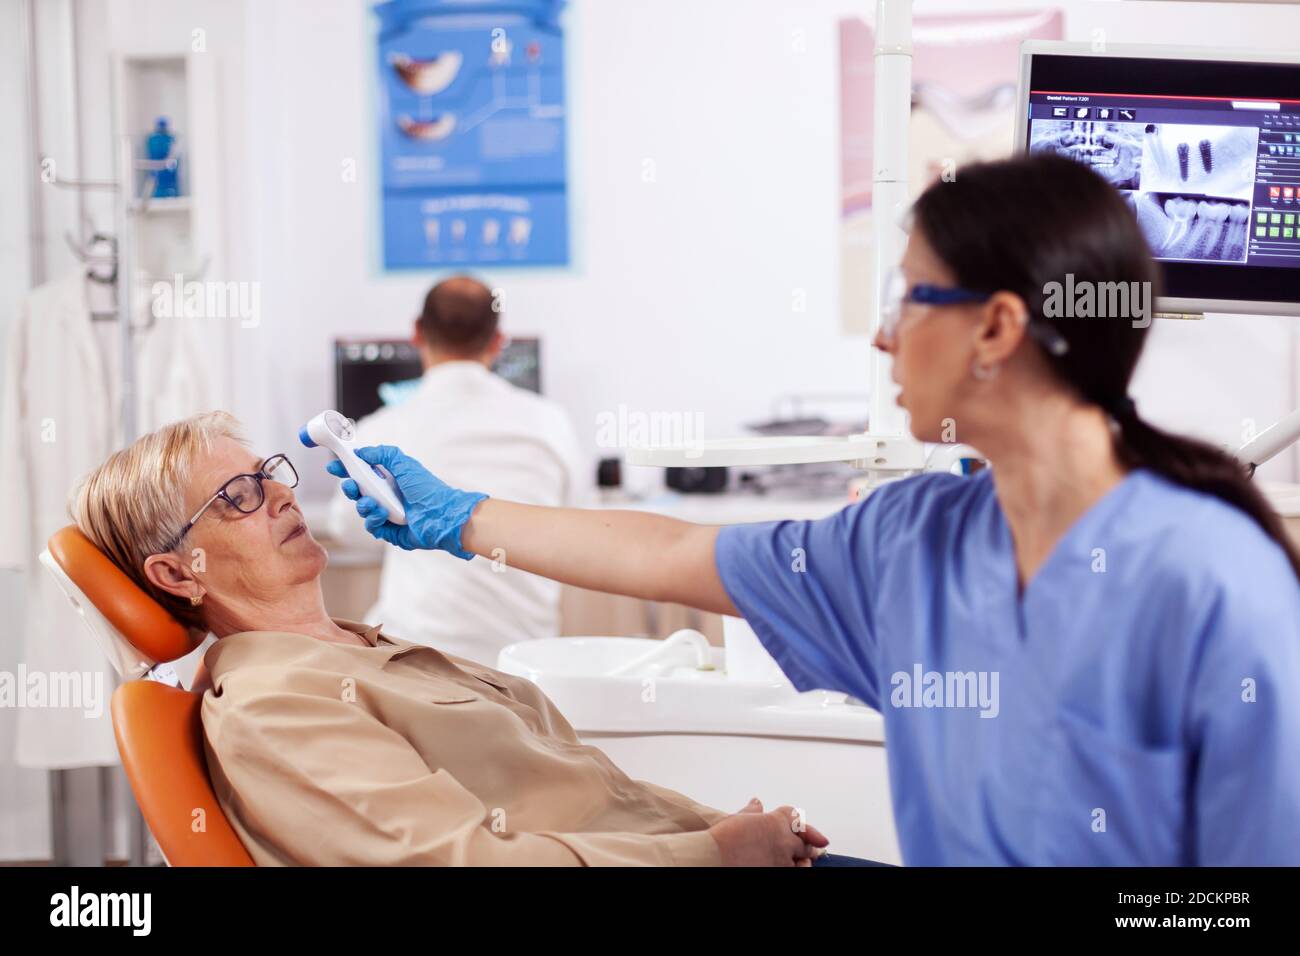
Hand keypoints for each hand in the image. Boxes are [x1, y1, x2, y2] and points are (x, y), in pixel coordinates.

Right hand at [326, 445, 487, 557]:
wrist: (442, 515)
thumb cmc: (427, 489)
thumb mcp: (405, 464)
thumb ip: (383, 454)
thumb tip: (362, 452)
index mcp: (390, 479)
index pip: (363, 473)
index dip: (347, 469)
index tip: (334, 465)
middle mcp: (387, 496)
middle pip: (358, 492)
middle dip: (351, 488)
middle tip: (351, 485)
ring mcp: (388, 514)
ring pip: (363, 510)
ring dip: (364, 505)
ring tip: (373, 503)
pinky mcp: (390, 531)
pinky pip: (372, 526)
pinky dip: (373, 519)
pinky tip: (382, 514)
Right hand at [708, 799, 828, 866]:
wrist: (716, 856)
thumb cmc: (724, 837)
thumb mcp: (738, 818)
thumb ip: (751, 812)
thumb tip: (756, 802)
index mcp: (775, 821)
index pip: (797, 820)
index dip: (806, 827)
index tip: (814, 832)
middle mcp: (783, 841)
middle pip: (804, 843)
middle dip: (810, 845)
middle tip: (817, 848)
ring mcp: (782, 860)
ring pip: (803, 862)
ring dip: (805, 862)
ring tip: (806, 862)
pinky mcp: (777, 874)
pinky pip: (792, 873)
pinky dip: (794, 870)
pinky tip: (794, 870)